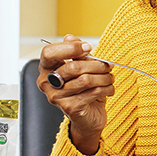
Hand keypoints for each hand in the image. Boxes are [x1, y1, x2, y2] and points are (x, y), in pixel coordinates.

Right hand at [39, 35, 114, 154]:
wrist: (88, 118)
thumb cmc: (84, 90)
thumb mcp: (81, 68)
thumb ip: (76, 53)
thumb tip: (70, 37)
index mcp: (46, 69)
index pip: (49, 53)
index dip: (70, 48)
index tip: (88, 48)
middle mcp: (47, 83)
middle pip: (72, 66)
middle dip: (96, 64)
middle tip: (108, 65)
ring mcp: (56, 96)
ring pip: (85, 79)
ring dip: (104, 77)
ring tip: (110, 78)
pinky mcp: (69, 107)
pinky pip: (92, 92)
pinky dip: (106, 89)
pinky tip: (109, 89)